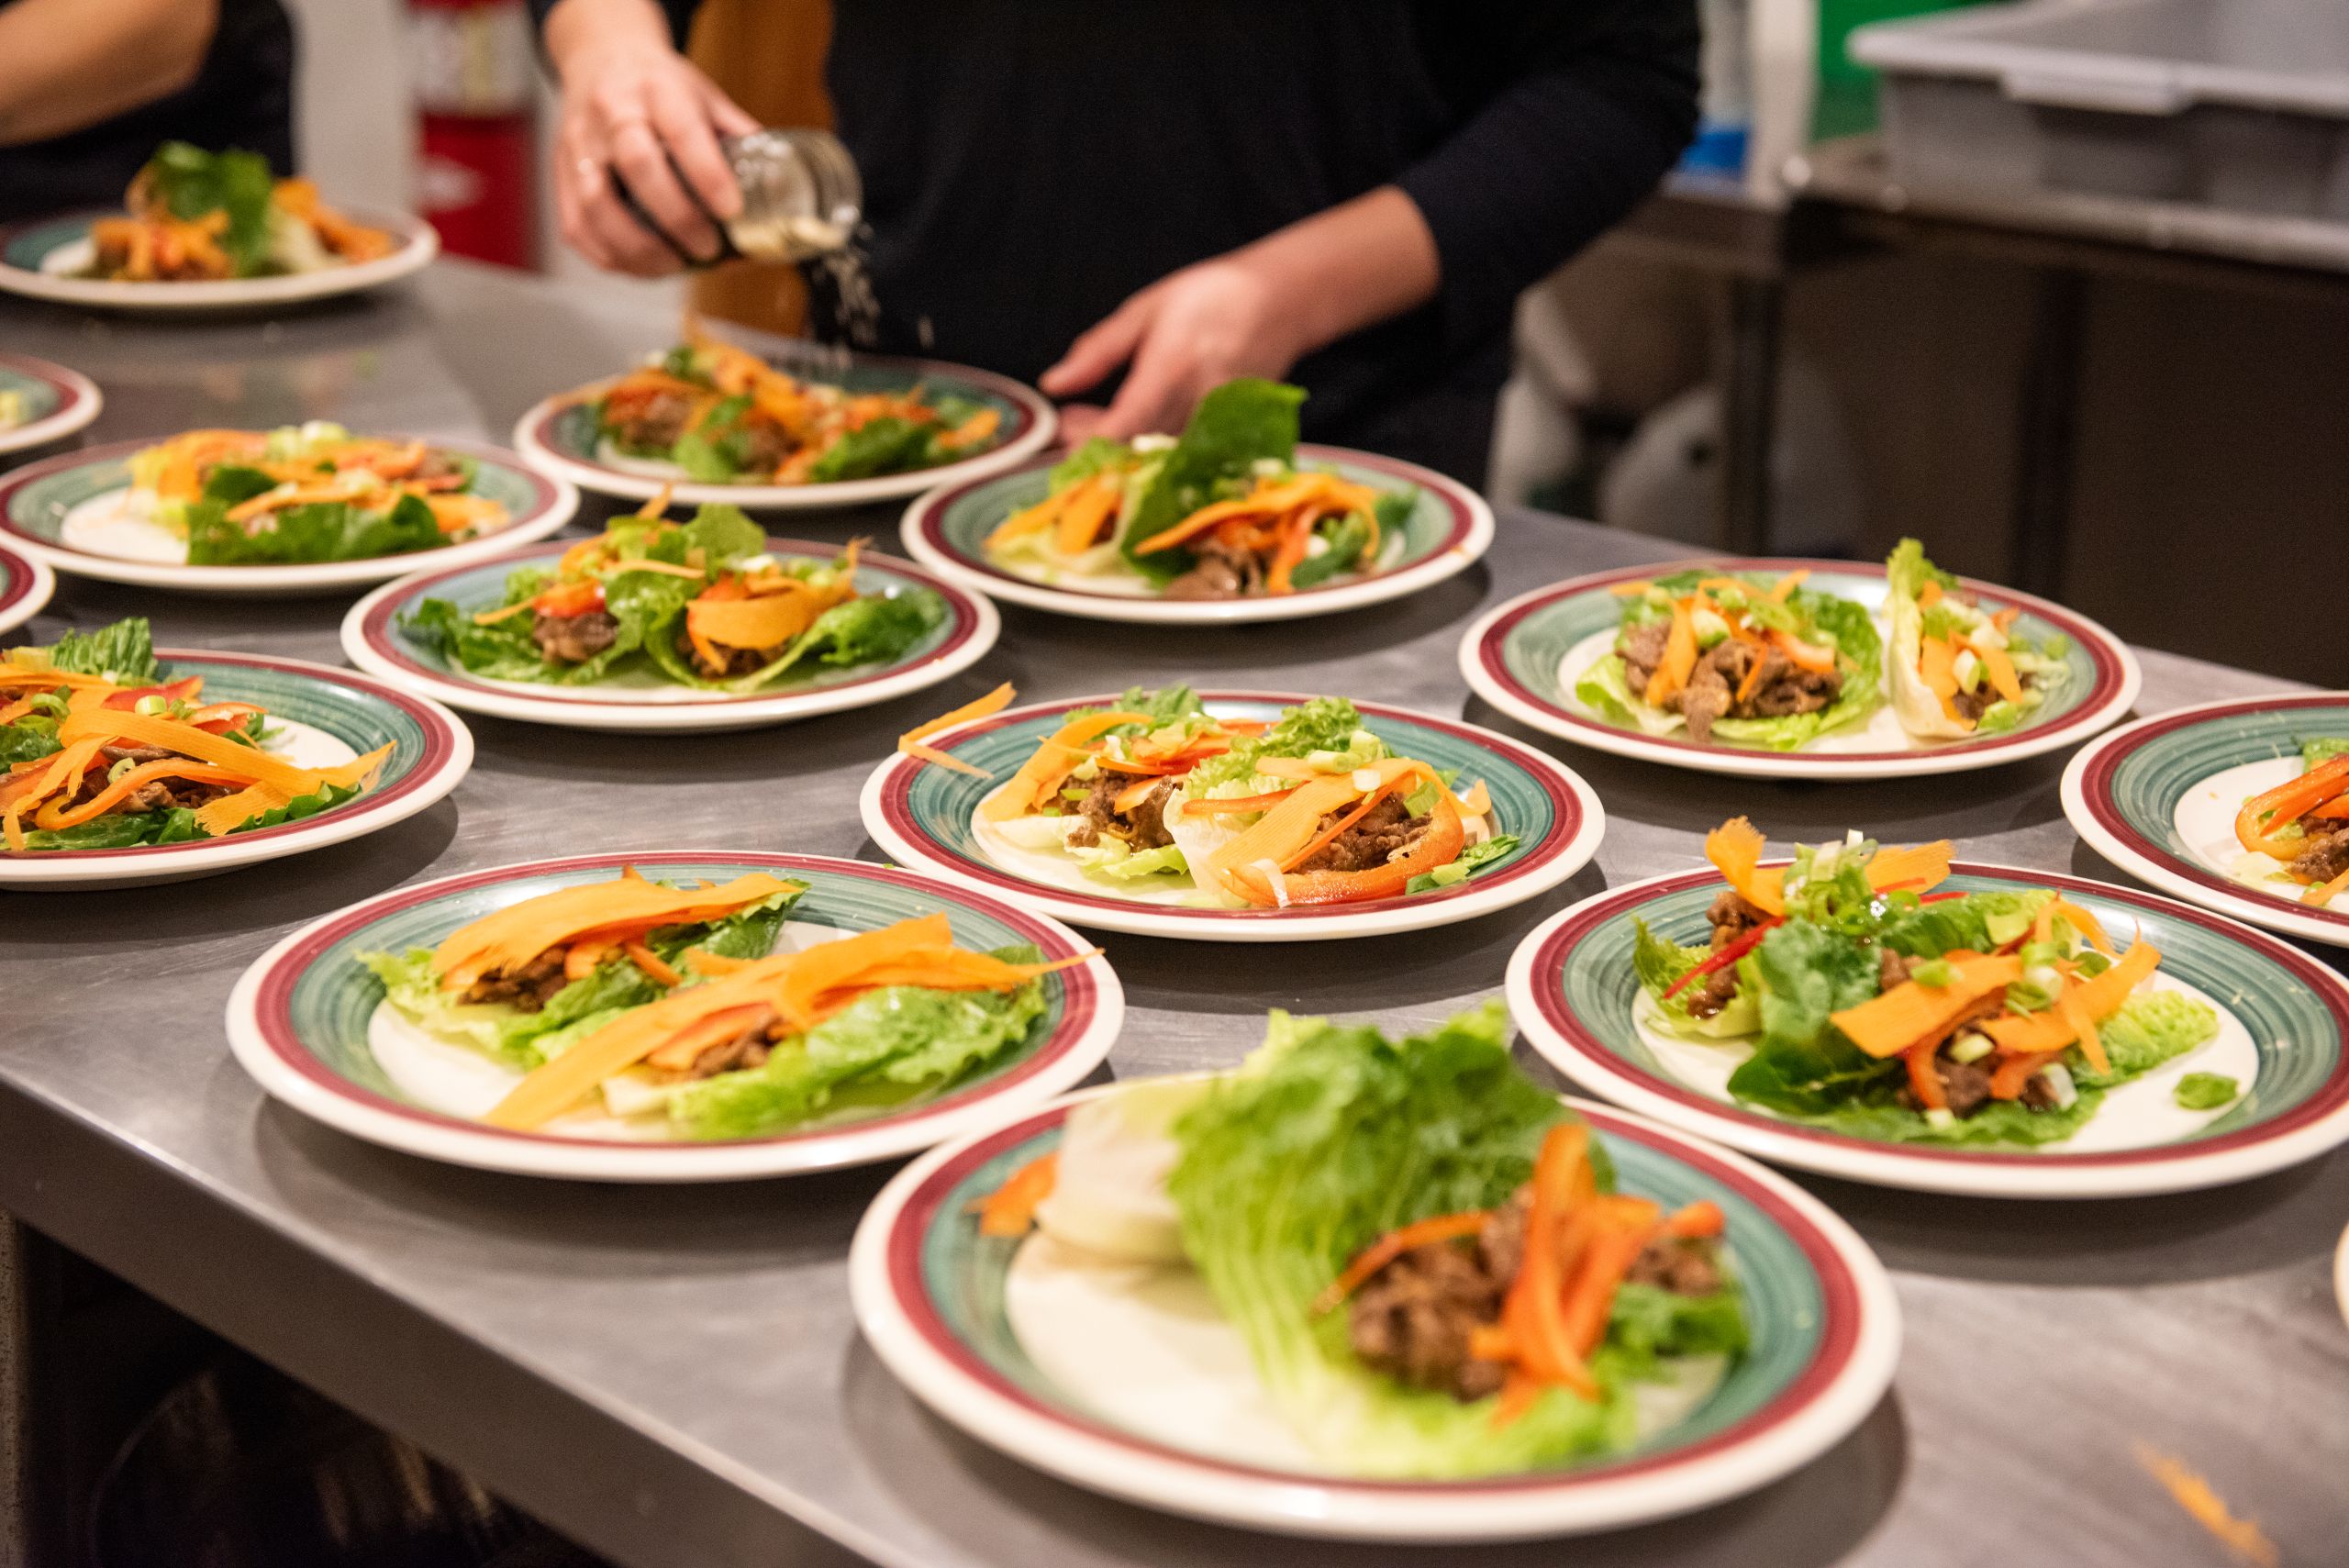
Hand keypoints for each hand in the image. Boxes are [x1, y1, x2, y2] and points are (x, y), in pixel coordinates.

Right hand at [547, 3, 758, 275]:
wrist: (602, 59)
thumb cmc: (659, 86)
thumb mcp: (705, 96)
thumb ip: (739, 139)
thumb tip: (778, 189)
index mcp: (657, 89)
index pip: (682, 131)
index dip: (708, 176)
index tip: (732, 211)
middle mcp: (612, 112)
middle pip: (637, 166)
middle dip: (677, 218)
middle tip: (707, 247)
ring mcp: (580, 144)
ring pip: (597, 204)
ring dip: (639, 248)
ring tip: (673, 266)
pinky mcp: (560, 175)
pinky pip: (577, 226)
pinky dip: (610, 255)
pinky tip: (640, 266)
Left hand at [1040, 255, 1306, 443]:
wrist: (1281, 302)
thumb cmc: (1208, 297)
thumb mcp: (1143, 311)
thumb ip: (1097, 351)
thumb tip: (1054, 384)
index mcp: (1172, 365)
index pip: (1125, 423)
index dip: (1089, 442)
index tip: (1061, 434)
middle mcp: (1197, 401)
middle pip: (1136, 448)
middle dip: (1093, 445)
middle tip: (1069, 422)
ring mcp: (1218, 423)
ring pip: (1157, 456)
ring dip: (1118, 447)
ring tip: (1093, 418)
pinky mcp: (1231, 434)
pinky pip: (1181, 455)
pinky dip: (1149, 448)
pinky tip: (1131, 428)